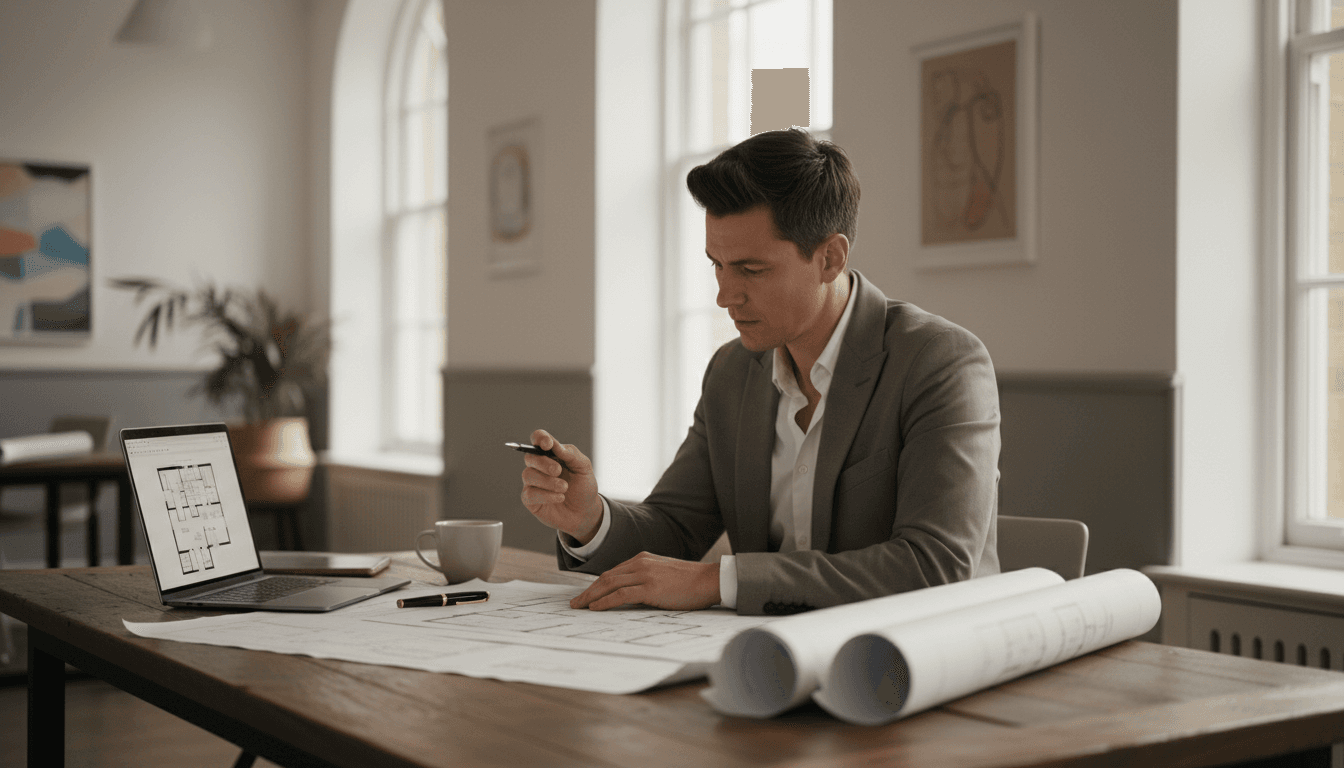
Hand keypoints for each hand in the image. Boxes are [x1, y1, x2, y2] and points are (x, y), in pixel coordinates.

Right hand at [519, 429, 602, 544]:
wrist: (586, 512)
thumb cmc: (583, 487)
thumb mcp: (583, 468)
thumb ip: (571, 454)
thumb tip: (555, 446)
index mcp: (551, 454)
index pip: (538, 439)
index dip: (540, 438)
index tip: (548, 444)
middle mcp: (539, 467)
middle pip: (530, 457)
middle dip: (544, 463)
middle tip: (558, 471)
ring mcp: (533, 483)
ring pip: (528, 475)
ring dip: (547, 481)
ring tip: (564, 488)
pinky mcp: (530, 500)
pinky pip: (530, 493)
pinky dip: (546, 495)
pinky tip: (560, 497)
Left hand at [571, 552, 720, 610]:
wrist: (709, 580)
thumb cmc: (690, 582)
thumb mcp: (664, 576)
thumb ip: (647, 581)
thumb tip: (631, 597)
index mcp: (643, 559)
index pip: (613, 572)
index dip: (597, 584)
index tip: (587, 595)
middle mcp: (641, 563)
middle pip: (606, 577)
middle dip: (588, 591)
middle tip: (575, 603)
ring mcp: (645, 574)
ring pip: (609, 584)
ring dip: (591, 596)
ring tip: (579, 607)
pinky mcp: (650, 587)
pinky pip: (620, 594)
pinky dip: (605, 601)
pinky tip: (595, 608)